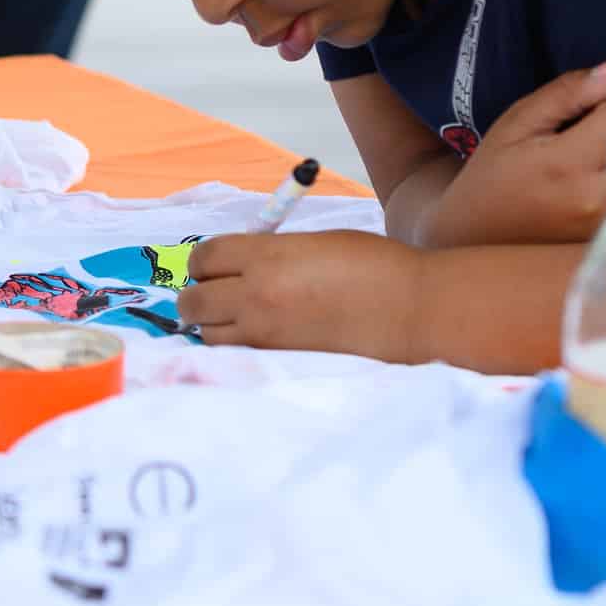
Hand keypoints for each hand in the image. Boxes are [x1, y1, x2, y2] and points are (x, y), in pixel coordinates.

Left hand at [177, 230, 424, 360]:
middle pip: (194, 301)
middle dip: (198, 297)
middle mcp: (256, 294)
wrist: (411, 308)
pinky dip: (237, 350)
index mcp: (266, 255)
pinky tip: (258, 341)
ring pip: (208, 336)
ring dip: (215, 327)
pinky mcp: (281, 363)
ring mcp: (266, 334)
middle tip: (217, 296)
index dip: (204, 262)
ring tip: (238, 321)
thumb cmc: (375, 265)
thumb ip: (273, 252)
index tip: (213, 267)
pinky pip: (237, 357)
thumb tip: (244, 264)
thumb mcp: (316, 242)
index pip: (205, 257)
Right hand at [425, 62, 605, 247]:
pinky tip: (594, 188)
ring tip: (588, 164)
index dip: (599, 108)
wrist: (475, 232)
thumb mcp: (517, 123)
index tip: (572, 123)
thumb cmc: (493, 172)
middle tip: (580, 143)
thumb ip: (566, 94)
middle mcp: (594, 200)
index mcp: (567, 166)